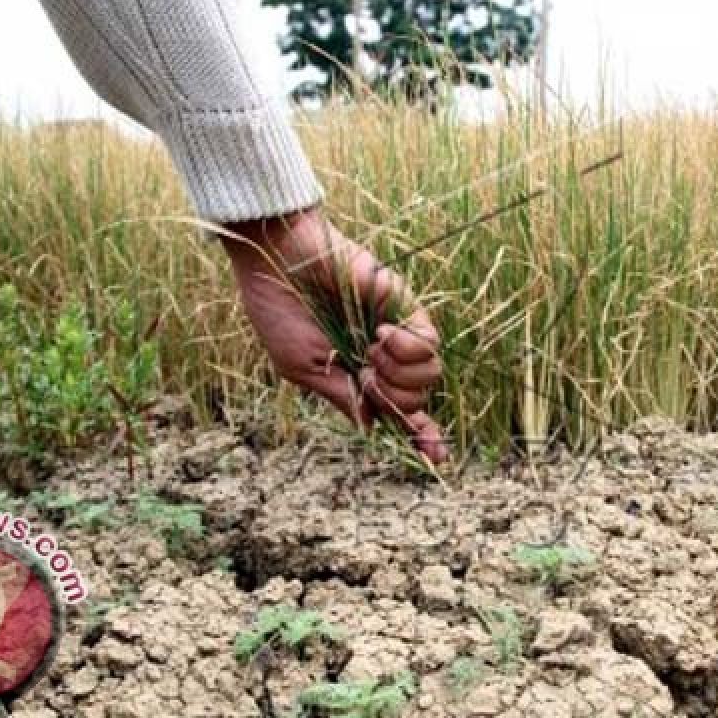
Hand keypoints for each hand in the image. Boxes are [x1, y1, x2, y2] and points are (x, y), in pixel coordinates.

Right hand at [220, 209, 447, 463]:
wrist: (280, 259)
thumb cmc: (280, 310)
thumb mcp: (302, 367)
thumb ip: (341, 396)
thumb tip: (373, 427)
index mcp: (354, 374)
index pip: (395, 410)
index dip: (419, 434)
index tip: (437, 458)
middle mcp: (380, 356)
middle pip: (416, 398)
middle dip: (396, 399)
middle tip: (366, 373)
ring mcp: (397, 330)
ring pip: (431, 374)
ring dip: (400, 375)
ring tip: (371, 350)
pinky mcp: (405, 304)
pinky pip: (430, 342)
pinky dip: (409, 348)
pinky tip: (382, 334)